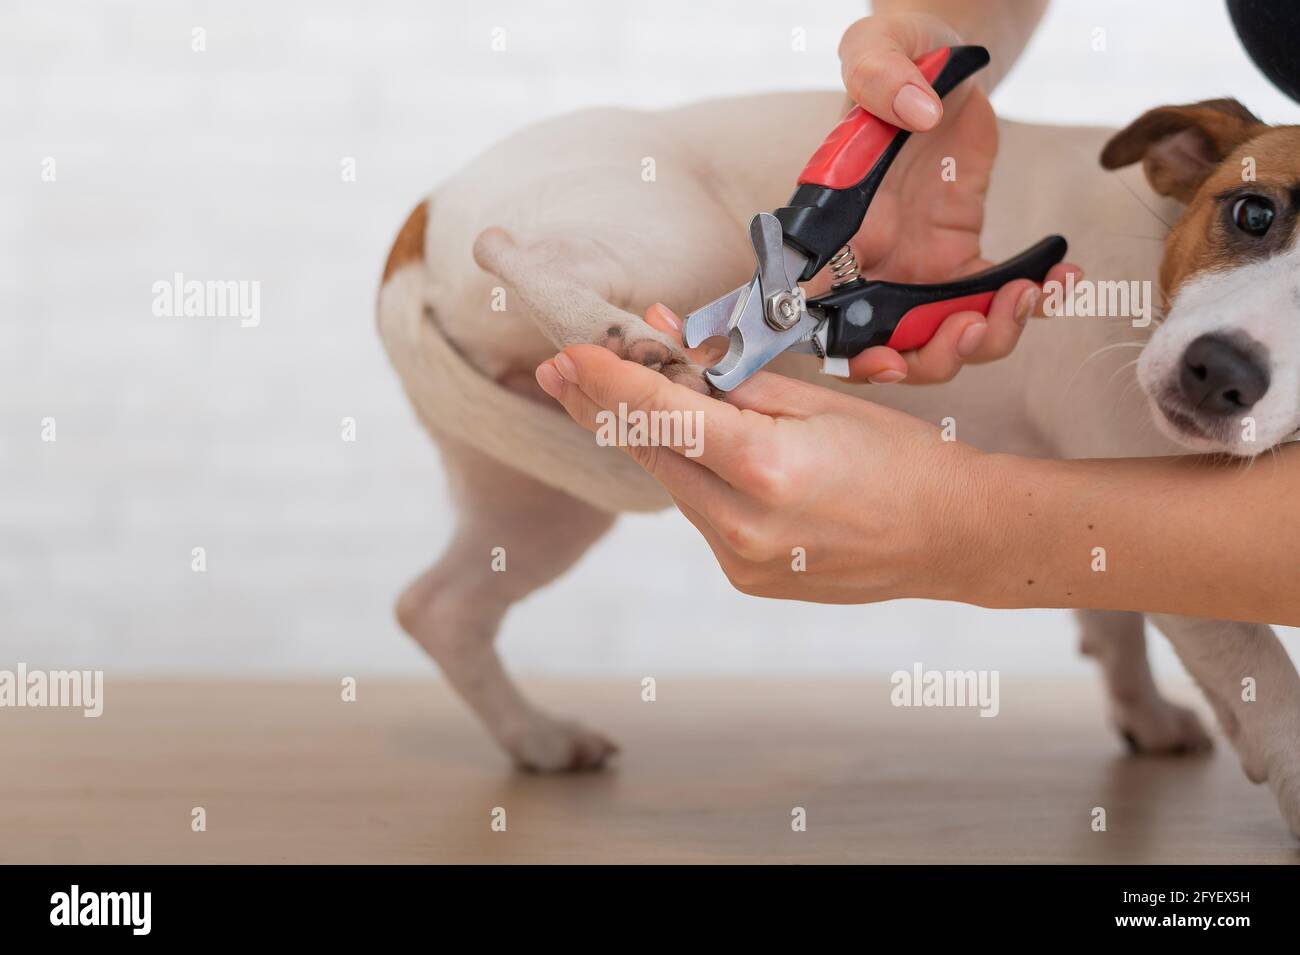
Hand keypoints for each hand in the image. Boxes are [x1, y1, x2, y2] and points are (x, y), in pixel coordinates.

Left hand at [535, 342, 992, 603]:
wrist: (952, 538)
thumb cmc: (900, 460)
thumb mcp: (818, 402)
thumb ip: (729, 376)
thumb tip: (663, 337)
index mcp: (763, 470)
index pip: (660, 414)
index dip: (606, 378)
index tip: (569, 350)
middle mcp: (741, 526)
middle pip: (649, 453)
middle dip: (600, 407)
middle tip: (557, 368)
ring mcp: (740, 562)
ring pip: (672, 484)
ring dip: (643, 438)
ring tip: (605, 395)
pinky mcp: (745, 578)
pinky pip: (700, 513)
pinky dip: (688, 474)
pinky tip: (685, 444)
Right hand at [821, 12, 1079, 383]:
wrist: (946, 62)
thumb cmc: (901, 53)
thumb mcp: (879, 45)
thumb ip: (879, 75)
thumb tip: (914, 114)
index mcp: (832, 227)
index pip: (818, 310)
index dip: (846, 349)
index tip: (888, 357)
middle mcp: (870, 260)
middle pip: (886, 345)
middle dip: (930, 356)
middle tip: (974, 328)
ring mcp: (917, 267)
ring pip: (941, 340)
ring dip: (988, 337)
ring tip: (1030, 292)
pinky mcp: (962, 260)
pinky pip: (993, 304)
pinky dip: (1033, 305)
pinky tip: (1061, 275)